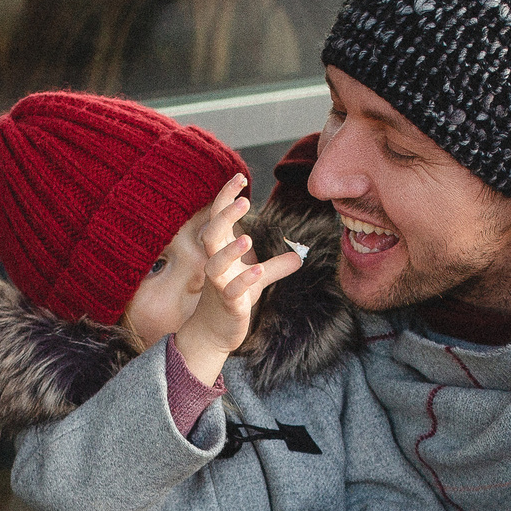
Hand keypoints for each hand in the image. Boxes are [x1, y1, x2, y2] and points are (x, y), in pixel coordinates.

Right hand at [175, 175, 304, 382]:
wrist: (214, 333)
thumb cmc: (232, 300)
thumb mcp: (257, 279)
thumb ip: (276, 265)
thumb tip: (299, 255)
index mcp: (220, 252)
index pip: (218, 218)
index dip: (226, 197)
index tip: (239, 177)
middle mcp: (215, 265)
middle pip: (211, 234)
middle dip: (224, 217)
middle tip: (243, 200)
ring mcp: (219, 285)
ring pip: (215, 263)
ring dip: (231, 250)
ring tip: (248, 238)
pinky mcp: (227, 304)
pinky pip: (231, 291)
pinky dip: (244, 280)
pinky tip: (257, 270)